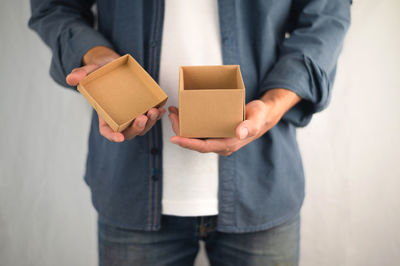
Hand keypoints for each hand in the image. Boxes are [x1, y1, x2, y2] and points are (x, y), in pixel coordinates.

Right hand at [66, 46, 165, 141]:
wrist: (114, 66)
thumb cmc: (102, 72)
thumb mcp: (90, 72)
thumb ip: (81, 74)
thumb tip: (71, 78)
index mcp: (106, 117)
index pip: (108, 132)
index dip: (113, 136)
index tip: (119, 138)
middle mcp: (121, 120)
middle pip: (129, 132)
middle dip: (136, 128)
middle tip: (141, 118)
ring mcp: (133, 115)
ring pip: (143, 126)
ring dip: (150, 122)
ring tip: (154, 112)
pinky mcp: (143, 108)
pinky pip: (152, 116)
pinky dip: (157, 115)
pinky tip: (161, 108)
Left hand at [168, 88, 300, 155]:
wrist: (261, 116)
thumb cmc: (259, 116)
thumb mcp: (256, 118)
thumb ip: (249, 126)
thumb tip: (239, 133)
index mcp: (228, 145)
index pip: (204, 147)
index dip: (188, 144)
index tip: (173, 138)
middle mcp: (220, 145)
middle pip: (195, 142)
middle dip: (180, 131)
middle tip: (171, 115)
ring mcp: (216, 140)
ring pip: (195, 137)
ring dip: (182, 126)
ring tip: (173, 112)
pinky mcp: (215, 133)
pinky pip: (199, 131)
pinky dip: (189, 123)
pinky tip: (182, 112)